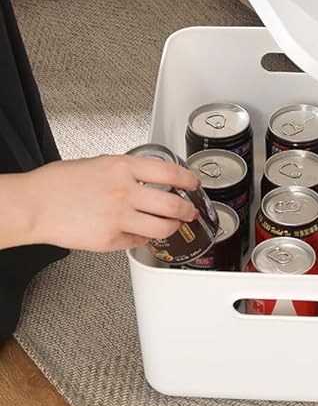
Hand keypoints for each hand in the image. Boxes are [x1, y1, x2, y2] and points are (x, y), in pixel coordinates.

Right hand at [9, 155, 199, 252]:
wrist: (35, 204)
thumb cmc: (60, 183)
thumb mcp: (100, 163)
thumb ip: (127, 170)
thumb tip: (149, 178)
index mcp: (124, 168)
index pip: (170, 173)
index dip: (189, 180)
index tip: (194, 183)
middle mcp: (125, 192)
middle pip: (173, 205)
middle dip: (188, 210)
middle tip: (191, 211)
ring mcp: (119, 218)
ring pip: (162, 228)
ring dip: (172, 228)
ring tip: (173, 226)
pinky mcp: (110, 240)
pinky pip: (138, 242)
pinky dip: (144, 239)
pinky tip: (141, 234)